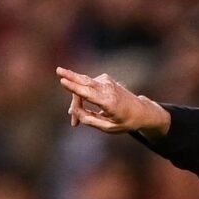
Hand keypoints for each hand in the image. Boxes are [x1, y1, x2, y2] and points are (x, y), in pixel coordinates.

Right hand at [55, 67, 169, 135]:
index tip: (63, 81)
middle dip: (70, 77)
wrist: (140, 110)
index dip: (75, 88)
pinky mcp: (103, 78)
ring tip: (74, 121)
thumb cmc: (125, 121)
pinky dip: (81, 96)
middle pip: (85, 82)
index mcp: (110, 102)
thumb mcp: (109, 127)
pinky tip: (80, 110)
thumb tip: (74, 110)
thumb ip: (90, 120)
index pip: (89, 93)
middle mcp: (108, 89)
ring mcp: (106, 81)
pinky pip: (87, 86)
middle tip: (58, 71)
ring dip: (76, 102)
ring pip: (83, 87)